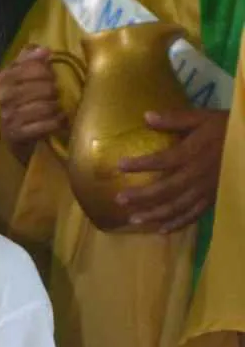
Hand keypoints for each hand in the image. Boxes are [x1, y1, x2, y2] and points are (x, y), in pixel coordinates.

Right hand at [0, 46, 65, 161]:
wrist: (13, 136)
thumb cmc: (20, 101)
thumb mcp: (19, 77)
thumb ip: (29, 60)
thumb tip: (44, 50)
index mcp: (2, 81)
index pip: (22, 69)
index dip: (41, 70)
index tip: (51, 72)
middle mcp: (2, 99)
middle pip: (34, 88)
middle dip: (51, 88)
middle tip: (56, 91)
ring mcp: (8, 118)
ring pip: (41, 107)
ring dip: (54, 105)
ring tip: (58, 105)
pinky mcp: (17, 135)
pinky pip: (43, 126)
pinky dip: (55, 122)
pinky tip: (61, 119)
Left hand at [117, 109, 228, 232]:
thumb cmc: (226, 129)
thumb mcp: (202, 118)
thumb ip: (175, 119)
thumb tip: (146, 116)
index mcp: (192, 154)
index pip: (162, 160)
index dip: (141, 164)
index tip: (119, 165)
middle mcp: (196, 176)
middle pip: (165, 189)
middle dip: (141, 196)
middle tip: (119, 200)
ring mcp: (205, 191)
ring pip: (177, 207)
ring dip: (154, 215)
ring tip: (134, 220)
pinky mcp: (212, 200)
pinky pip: (193, 215)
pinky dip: (177, 224)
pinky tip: (161, 230)